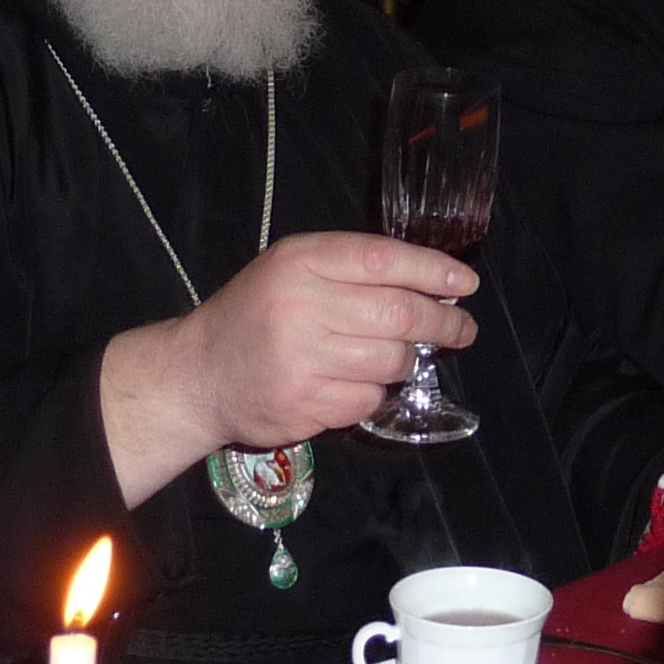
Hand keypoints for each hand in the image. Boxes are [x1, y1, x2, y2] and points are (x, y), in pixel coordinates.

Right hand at [101, 230, 476, 503]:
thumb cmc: (257, 314)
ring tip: (398, 356)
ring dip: (406, 361)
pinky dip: (373, 393)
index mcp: (300, 262)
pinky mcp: (304, 405)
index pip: (383, 258)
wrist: (197, 375)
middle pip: (399, 314)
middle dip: (443, 322)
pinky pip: (368, 399)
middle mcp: (301, 306)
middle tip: (462, 328)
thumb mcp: (293, 270)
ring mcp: (302, 359)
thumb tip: (436, 283)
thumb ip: (353, 269)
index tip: (466, 283)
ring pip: (392, 361)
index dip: (434, 270)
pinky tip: (352, 384)